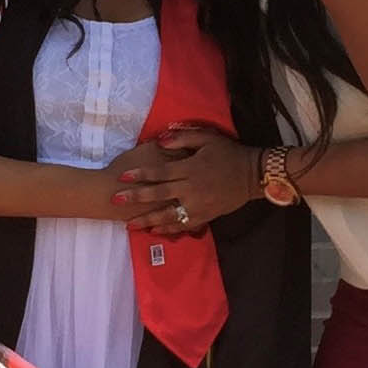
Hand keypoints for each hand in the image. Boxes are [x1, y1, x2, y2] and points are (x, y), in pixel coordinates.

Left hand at [113, 130, 261, 232]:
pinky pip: (183, 224)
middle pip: (159, 193)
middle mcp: (192, 188)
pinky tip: (154, 230)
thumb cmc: (228, 153)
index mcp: (190, 168)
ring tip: (129, 225)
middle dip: (135, 198)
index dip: (140, 174)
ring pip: (168, 214)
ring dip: (147, 220)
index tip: (122, 177)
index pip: (160, 171)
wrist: (252, 175)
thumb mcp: (207, 138)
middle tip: (115, 201)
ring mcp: (198, 205)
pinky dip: (168, 228)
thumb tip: (159, 139)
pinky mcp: (205, 216)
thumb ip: (183, 138)